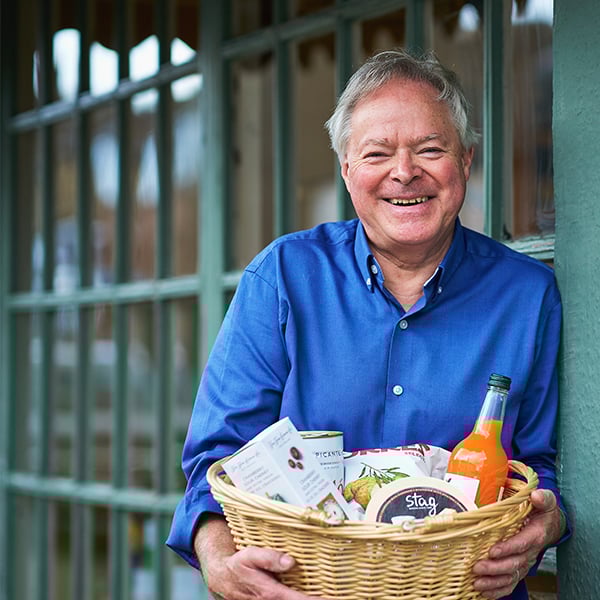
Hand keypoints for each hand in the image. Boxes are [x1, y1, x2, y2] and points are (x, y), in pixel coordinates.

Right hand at [196, 514, 323, 599]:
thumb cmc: (238, 565)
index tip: (331, 598)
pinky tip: (311, 593)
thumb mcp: (250, 556)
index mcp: (270, 592)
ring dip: (309, 599)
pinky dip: (299, 597)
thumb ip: (270, 558)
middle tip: (336, 596)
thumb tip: (291, 561)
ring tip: (328, 595)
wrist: (223, 576)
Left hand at [471, 489, 563, 598]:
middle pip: (514, 564)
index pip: (522, 544)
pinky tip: (484, 592)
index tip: (492, 551)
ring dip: (494, 582)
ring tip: (477, 583)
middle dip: (495, 568)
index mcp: (535, 534)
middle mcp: (531, 552)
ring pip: (511, 576)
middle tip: (477, 567)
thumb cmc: (543, 510)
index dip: (508, 549)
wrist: (549, 525)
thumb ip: (542, 498)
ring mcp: (524, 561)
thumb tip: (535, 496)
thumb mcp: (546, 501)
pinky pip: (510, 583)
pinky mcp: (519, 567)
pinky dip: (498, 590)